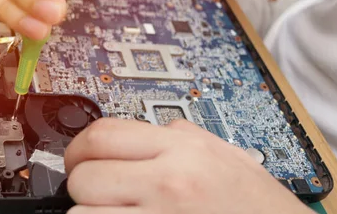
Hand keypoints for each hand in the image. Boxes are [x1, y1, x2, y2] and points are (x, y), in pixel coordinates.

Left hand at [64, 118, 313, 213]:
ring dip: (88, 212)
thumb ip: (178, 137)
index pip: (102, 134)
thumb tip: (143, 131)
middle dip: (81, 182)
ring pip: (84, 211)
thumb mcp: (222, 153)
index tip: (79, 158)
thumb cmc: (257, 204)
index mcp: (181, 149)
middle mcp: (168, 180)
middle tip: (91, 190)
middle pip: (85, 174)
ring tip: (109, 212)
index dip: (79, 148)